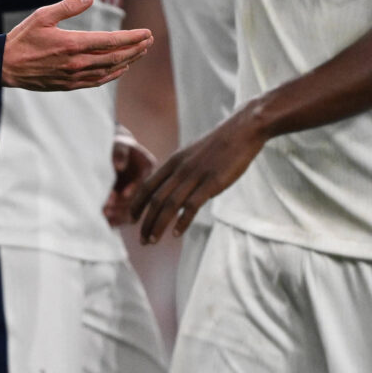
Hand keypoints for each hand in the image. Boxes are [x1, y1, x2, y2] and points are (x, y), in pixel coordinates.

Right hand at [1, 0, 151, 89]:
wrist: (5, 66)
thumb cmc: (23, 38)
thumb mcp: (43, 15)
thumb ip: (68, 6)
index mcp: (72, 44)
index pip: (112, 41)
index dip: (133, 37)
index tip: (147, 33)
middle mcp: (77, 62)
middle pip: (116, 57)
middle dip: (136, 48)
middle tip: (149, 41)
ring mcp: (74, 76)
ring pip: (109, 70)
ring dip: (128, 61)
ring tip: (141, 52)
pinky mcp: (69, 84)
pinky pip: (97, 81)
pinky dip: (112, 75)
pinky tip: (120, 69)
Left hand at [104, 128, 156, 224]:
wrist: (110, 151)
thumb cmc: (114, 144)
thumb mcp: (118, 144)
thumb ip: (119, 153)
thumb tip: (120, 166)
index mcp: (148, 166)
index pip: (143, 182)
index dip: (130, 190)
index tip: (115, 195)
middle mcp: (148, 182)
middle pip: (139, 199)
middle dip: (122, 206)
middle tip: (105, 210)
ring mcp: (139, 194)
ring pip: (133, 211)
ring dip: (119, 216)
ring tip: (103, 217)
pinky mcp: (130, 202)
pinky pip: (126, 215)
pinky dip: (116, 220)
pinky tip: (106, 223)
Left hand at [129, 112, 267, 243]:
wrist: (241, 131)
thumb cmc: (218, 145)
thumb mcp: (192, 154)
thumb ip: (181, 172)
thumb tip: (176, 194)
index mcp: (173, 161)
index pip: (148, 186)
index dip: (136, 204)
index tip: (130, 219)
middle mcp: (180, 169)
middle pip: (155, 199)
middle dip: (145, 221)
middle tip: (140, 240)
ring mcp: (195, 175)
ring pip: (170, 204)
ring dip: (158, 225)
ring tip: (151, 241)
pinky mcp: (212, 182)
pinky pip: (192, 205)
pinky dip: (182, 221)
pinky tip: (176, 234)